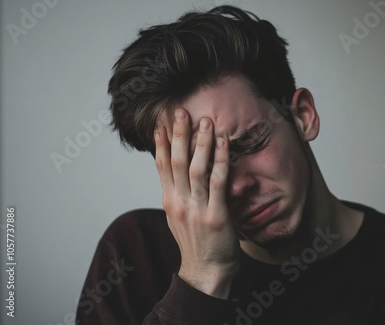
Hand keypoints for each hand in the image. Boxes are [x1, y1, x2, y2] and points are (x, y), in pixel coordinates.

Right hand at [154, 108, 239, 298]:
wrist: (205, 272)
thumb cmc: (196, 244)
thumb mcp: (179, 217)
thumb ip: (177, 195)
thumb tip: (175, 174)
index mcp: (170, 201)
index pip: (162, 167)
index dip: (162, 144)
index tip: (161, 124)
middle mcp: (179, 202)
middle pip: (177, 162)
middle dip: (179, 135)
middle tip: (181, 111)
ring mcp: (197, 209)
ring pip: (196, 168)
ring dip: (200, 143)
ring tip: (204, 121)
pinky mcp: (216, 215)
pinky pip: (218, 182)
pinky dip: (220, 160)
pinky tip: (223, 144)